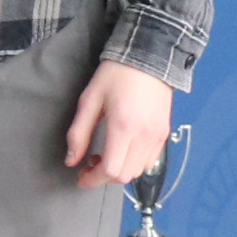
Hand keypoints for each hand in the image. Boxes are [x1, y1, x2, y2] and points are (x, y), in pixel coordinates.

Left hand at [63, 60, 173, 192]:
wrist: (150, 57)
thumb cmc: (116, 75)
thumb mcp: (90, 100)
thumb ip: (79, 133)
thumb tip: (71, 160)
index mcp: (123, 127)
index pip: (111, 170)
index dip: (93, 179)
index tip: (81, 177)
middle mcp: (144, 136)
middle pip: (125, 176)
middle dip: (104, 177)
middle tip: (90, 164)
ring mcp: (158, 136)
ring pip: (138, 172)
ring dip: (119, 171)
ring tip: (105, 156)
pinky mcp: (164, 133)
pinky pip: (150, 161)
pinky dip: (134, 164)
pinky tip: (123, 150)